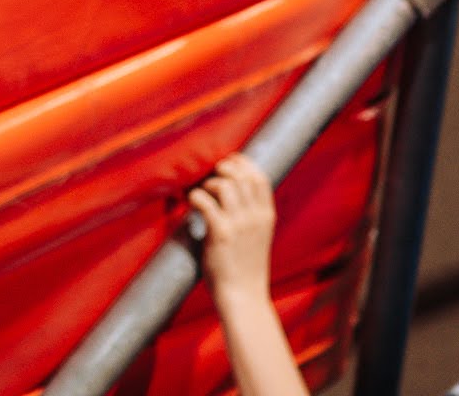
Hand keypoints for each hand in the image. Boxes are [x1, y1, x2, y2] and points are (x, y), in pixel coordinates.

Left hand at [189, 154, 279, 301]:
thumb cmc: (246, 266)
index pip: (260, 177)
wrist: (243, 296)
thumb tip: (233, 188)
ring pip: (224, 185)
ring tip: (202, 192)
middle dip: (224, 168)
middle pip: (241, 176)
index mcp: (267, 216)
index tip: (229, 161)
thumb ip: (251, 213)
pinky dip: (195, 196)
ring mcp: (240, 225)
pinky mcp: (221, 234)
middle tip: (211, 174)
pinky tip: (192, 202)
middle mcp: (256, 217)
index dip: (243, 163)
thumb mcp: (258, 235)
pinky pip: (205, 202)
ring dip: (208, 183)